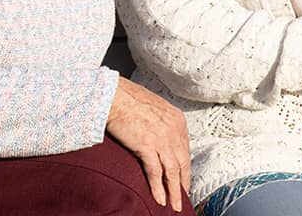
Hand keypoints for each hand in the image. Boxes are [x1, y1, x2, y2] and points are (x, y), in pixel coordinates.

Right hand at [106, 77, 190, 211]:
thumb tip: (163, 139)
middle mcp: (174, 130)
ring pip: (172, 171)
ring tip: (174, 206)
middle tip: (183, 199)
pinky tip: (159, 199)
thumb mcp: (156, 111)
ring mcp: (162, 138)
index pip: (185, 150)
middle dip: (183, 184)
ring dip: (173, 191)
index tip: (184, 181)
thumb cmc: (131, 102)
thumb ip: (164, 125)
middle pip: (182, 163)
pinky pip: (156, 172)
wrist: (116, 97)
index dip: (185, 168)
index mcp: (178, 121)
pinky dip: (158, 188)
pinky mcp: (147, 146)